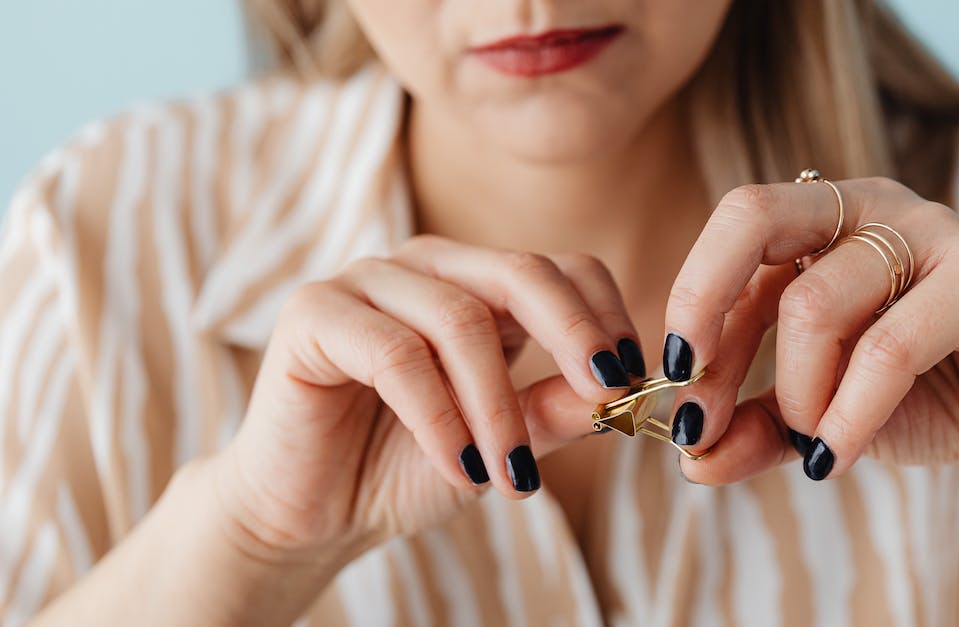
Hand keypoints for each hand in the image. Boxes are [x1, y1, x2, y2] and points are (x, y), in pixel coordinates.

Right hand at [211, 235, 643, 562]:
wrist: (314, 513)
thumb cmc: (408, 468)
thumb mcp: (502, 443)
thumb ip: (555, 411)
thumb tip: (625, 394)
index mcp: (477, 285)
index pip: (561, 268)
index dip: (604, 317)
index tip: (633, 380)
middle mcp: (426, 267)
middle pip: (520, 273)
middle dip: (573, 337)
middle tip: (607, 395)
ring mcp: (367, 280)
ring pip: (459, 320)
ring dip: (496, 407)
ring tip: (511, 477)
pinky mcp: (314, 312)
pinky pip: (394, 353)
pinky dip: (437, 416)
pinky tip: (459, 467)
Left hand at [659, 177, 958, 483]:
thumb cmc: (926, 400)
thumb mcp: (820, 416)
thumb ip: (757, 428)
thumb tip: (691, 459)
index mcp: (823, 218)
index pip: (731, 240)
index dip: (690, 315)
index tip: (672, 392)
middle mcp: (871, 205)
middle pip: (751, 215)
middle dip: (702, 308)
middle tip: (695, 402)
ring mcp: (933, 231)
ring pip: (813, 304)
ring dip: (797, 395)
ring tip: (814, 444)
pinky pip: (889, 347)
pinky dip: (849, 414)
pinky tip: (835, 458)